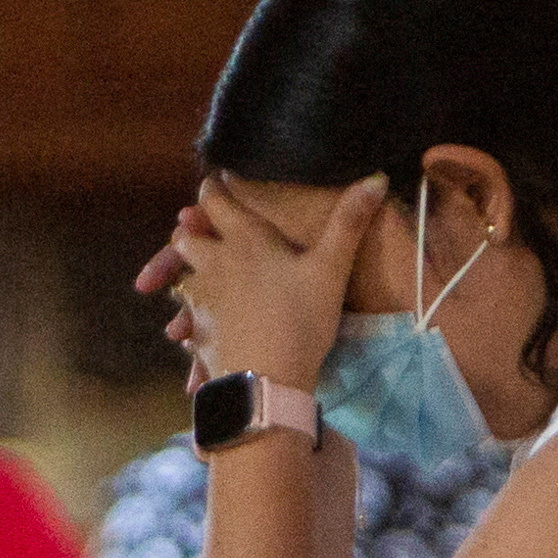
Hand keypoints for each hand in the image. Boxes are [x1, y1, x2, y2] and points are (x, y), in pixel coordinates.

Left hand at [134, 175, 380, 399]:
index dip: (211, 188)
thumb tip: (376, 178)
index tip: (214, 182)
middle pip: (183, 237)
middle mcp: (213, 263)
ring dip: (189, 274)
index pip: (213, 200)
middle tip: (205, 231)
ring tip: (208, 280)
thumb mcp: (331, 268)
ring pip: (180, 278)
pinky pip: (186, 321)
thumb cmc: (300, 318)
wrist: (267, 380)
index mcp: (243, 239)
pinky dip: (190, 321)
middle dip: (190, 230)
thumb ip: (350, 222)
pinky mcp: (197, 333)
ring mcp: (200, 300)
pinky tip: (207, 327)